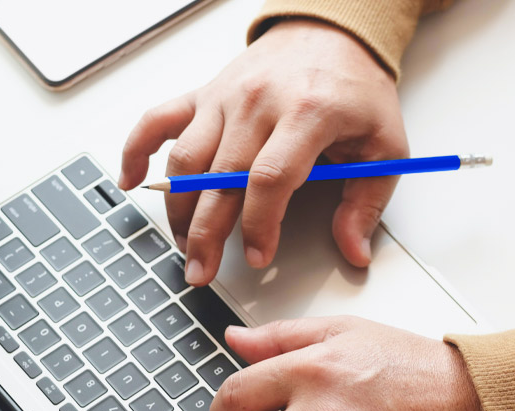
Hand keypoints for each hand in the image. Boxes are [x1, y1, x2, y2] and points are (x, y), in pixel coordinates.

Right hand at [119, 19, 407, 286]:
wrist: (331, 34)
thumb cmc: (356, 90)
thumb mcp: (384, 145)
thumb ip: (367, 202)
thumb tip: (354, 252)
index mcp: (308, 113)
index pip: (271, 178)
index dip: (259, 224)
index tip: (259, 256)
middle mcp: (259, 102)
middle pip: (220, 177)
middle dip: (207, 233)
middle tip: (203, 272)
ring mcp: (225, 97)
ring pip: (186, 158)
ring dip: (178, 208)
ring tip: (185, 246)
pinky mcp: (204, 93)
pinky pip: (158, 121)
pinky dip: (136, 150)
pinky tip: (130, 181)